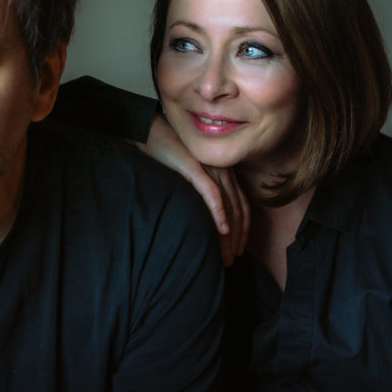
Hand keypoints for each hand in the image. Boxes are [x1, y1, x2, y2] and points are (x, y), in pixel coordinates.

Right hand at [134, 113, 249, 265]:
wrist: (150, 131)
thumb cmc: (166, 152)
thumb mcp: (189, 172)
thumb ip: (200, 188)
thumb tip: (204, 215)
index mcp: (222, 172)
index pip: (240, 205)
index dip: (241, 230)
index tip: (236, 250)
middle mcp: (222, 170)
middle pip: (237, 210)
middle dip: (236, 239)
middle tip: (230, 260)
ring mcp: (210, 168)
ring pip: (228, 206)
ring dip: (229, 233)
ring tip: (225, 254)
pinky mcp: (195, 168)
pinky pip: (211, 193)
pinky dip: (218, 212)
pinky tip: (220, 229)